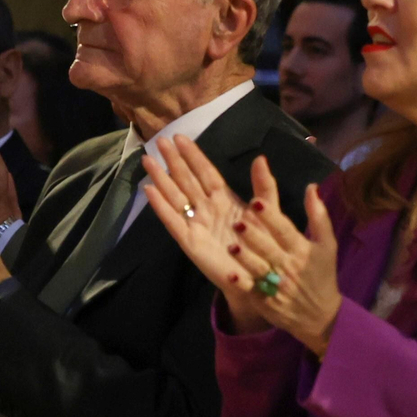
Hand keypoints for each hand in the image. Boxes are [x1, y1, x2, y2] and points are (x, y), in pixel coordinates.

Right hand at [145, 135, 340, 351]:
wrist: (260, 279)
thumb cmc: (265, 247)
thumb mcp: (269, 213)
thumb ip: (264, 187)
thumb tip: (260, 158)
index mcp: (225, 200)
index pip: (205, 172)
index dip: (193, 155)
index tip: (180, 137)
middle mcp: (207, 208)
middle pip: (186, 180)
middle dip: (172, 161)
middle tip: (158, 140)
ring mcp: (196, 224)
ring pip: (175, 196)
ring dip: (161, 178)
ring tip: (147, 160)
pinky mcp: (189, 241)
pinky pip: (172, 220)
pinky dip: (160, 206)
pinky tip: (149, 190)